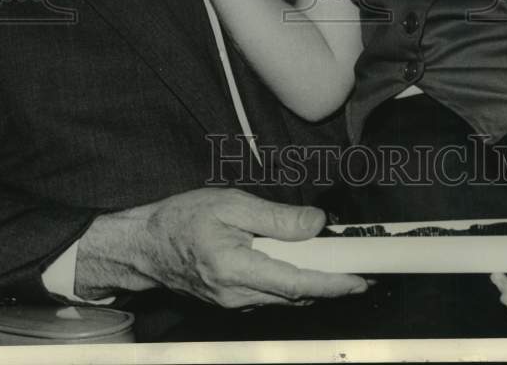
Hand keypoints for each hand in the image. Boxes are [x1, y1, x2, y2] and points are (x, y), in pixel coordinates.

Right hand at [76, 188, 369, 307]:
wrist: (143, 246)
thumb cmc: (182, 218)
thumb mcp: (230, 204)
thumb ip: (276, 218)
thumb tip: (317, 225)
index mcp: (237, 269)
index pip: (297, 284)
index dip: (333, 284)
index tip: (361, 279)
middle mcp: (237, 296)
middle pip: (297, 296)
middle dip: (331, 285)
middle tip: (363, 267)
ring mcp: (233, 303)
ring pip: (285, 299)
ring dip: (314, 284)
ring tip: (338, 263)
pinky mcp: (230, 301)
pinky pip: (270, 297)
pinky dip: (292, 284)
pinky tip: (302, 266)